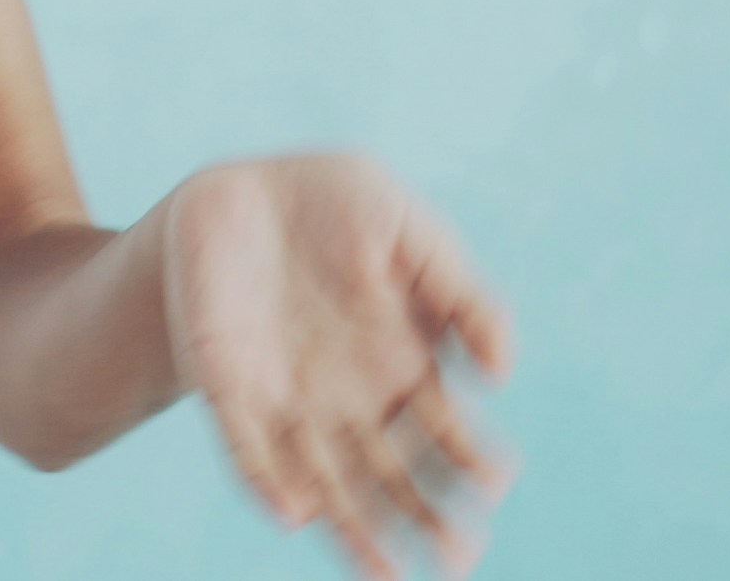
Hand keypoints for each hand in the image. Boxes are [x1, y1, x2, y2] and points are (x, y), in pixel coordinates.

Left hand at [162, 153, 515, 579]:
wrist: (238, 186)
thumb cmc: (335, 206)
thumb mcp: (411, 231)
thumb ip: (465, 295)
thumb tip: (501, 374)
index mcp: (402, 366)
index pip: (443, 434)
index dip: (470, 462)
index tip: (495, 481)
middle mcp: (350, 399)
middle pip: (392, 476)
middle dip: (424, 519)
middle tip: (457, 558)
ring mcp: (288, 399)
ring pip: (326, 481)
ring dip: (354, 530)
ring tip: (385, 575)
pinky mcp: (228, 386)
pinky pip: (247, 445)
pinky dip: (267, 480)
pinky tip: (294, 512)